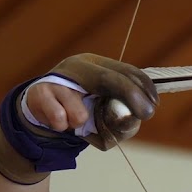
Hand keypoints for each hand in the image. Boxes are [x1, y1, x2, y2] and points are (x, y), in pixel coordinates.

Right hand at [35, 53, 157, 149]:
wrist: (39, 112)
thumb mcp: (104, 111)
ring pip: (81, 111)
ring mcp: (57, 78)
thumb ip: (123, 117)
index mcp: (96, 65)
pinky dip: (63, 126)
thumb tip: (134, 119)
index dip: (144, 88)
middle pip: (109, 78)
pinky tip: (59, 120)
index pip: (126, 70)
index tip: (153, 106)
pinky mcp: (39, 92)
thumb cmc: (80, 110)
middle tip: (145, 114)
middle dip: (130, 97)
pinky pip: (60, 118)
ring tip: (76, 120)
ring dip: (82, 122)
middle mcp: (77, 66)